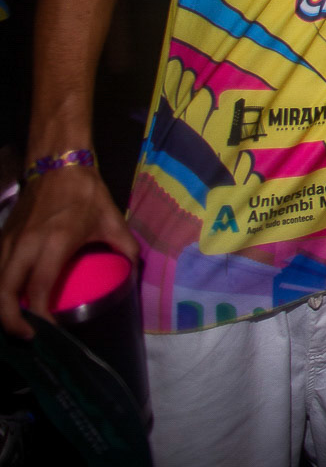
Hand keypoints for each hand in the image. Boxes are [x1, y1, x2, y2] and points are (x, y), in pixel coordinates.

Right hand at [0, 167, 138, 338]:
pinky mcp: (2, 238)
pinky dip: (0, 289)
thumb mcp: (112, 220)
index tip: (50, 332)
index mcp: (53, 243)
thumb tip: (135, 271)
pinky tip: (12, 299)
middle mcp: (25, 246)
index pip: (38, 289)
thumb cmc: (86, 194)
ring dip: (2, 307)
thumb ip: (125, 247)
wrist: (57, 165)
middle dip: (11, 321)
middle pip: (4, 293)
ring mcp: (8, 242)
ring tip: (20, 323)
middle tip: (27, 337)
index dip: (40, 316)